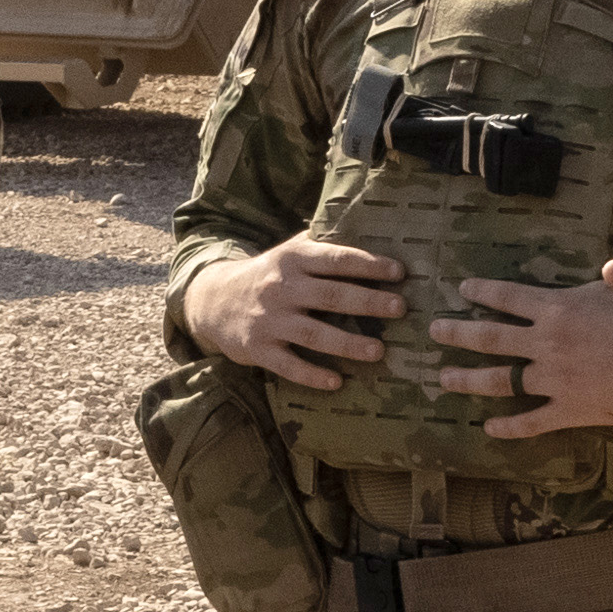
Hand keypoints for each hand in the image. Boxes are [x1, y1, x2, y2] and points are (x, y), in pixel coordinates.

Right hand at [183, 227, 403, 387]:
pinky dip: (312, 375)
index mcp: (292, 260)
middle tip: (400, 308)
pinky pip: (288, 365)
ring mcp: (268, 320)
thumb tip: (371, 229)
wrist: (212, 300)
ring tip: (379, 351)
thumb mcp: (288, 252)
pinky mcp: (257, 349)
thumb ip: (322, 245)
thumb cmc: (267, 275)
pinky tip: (336, 382)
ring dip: (347, 344)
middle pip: (330, 296)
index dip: (368, 264)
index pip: (335, 259)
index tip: (399, 272)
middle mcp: (281, 288)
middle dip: (367, 302)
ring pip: (313, 334)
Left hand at [449, 268, 612, 440]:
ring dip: (468, 379)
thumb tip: (609, 262)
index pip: (508, 296)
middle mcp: (548, 342)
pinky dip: (508, 425)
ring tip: (443, 378)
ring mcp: (556, 379)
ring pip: (499, 380)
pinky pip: (532, 420)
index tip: (462, 288)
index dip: (482, 291)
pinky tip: (489, 428)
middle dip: (458, 333)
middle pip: (489, 338)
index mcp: (559, 307)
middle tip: (433, 332)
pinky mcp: (571, 410)